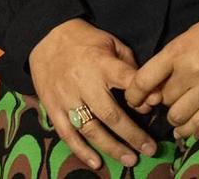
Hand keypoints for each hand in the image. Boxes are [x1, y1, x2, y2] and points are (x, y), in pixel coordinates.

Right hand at [28, 17, 156, 167]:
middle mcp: (84, 83)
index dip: (142, 97)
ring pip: (90, 129)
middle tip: (150, 149)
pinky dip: (81, 150)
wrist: (44, 35)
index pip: (127, 82)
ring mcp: (66, 97)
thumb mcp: (111, 42)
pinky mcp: (52, 107)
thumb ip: (129, 66)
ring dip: (112, 148)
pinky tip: (96, 163)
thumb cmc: (84, 41)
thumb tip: (148, 93)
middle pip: (111, 115)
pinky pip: (67, 133)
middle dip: (133, 135)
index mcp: (101, 64)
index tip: (155, 107)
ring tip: (130, 160)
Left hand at [125, 5, 198, 140]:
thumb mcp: (190, 35)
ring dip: (172, 116)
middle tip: (160, 100)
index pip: (145, 79)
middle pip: (163, 98)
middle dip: (158, 100)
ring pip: (178, 114)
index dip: (134, 93)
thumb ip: (172, 58)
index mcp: (178, 51)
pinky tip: (182, 129)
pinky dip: (188, 128)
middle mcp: (191, 71)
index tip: (132, 99)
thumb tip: (156, 83)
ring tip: (174, 112)